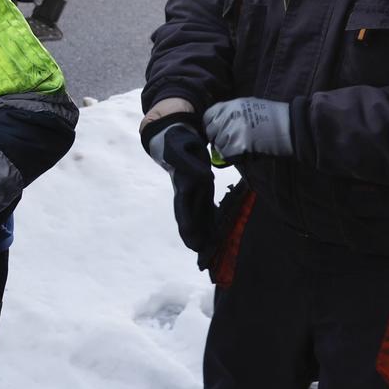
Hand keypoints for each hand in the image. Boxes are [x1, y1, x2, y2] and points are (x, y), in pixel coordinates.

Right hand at [144, 115, 216, 252]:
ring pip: (196, 215)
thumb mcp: (179, 147)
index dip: (187, 221)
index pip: (183, 205)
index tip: (191, 236)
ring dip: (200, 232)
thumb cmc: (176, 141)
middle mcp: (186, 191)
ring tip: (207, 250)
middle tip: (197, 250)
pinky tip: (216, 235)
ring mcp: (193, 192)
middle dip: (192, 233)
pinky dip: (210, 223)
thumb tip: (204, 177)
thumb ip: (189, 162)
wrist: (172, 138)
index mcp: (181, 182)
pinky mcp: (202, 190)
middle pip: (188, 216)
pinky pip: (206, 209)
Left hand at [204, 97, 292, 159]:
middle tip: (231, 141)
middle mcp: (228, 118)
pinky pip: (227, 156)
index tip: (217, 130)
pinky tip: (245, 152)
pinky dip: (233, 157)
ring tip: (243, 146)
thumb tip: (218, 124)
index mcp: (230, 106)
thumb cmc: (273, 116)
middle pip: (211, 132)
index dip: (211, 125)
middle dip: (218, 138)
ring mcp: (232, 132)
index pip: (207, 117)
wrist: (289, 127)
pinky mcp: (238, 147)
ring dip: (227, 148)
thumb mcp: (248, 105)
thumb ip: (231, 113)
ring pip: (219, 145)